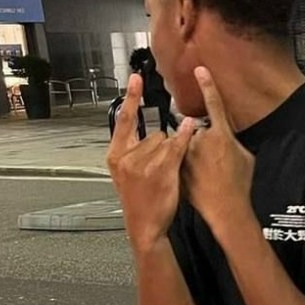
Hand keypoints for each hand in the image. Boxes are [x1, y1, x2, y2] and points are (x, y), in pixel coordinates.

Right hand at [107, 74, 195, 252]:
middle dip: (162, 146)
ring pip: (166, 142)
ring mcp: (143, 163)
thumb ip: (132, 152)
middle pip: (153, 133)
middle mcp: (126, 156)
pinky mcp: (160, 170)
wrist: (144, 226)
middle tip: (159, 169)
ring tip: (166, 176)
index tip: (135, 78)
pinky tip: (189, 128)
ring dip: (172, 154)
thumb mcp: (126, 174)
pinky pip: (176, 146)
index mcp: (115, 155)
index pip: (124, 120)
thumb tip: (144, 133)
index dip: (131, 98)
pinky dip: (184, 137)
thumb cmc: (139, 201)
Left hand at [181, 67, 255, 240]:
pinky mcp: (178, 164)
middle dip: (202, 143)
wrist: (226, 209)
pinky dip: (186, 165)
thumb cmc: (240, 186)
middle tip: (215, 163)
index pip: (214, 104)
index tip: (200, 70)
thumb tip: (230, 135)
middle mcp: (202, 140)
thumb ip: (234, 141)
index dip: (207, 85)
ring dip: (193, 155)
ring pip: (187, 145)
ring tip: (206, 174)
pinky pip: (180, 158)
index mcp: (222, 135)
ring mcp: (188, 152)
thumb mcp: (246, 157)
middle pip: (198, 131)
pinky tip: (197, 179)